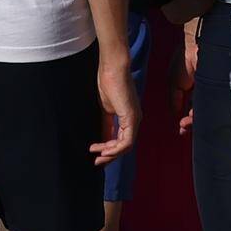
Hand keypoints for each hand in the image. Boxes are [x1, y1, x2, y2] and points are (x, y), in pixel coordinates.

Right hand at [91, 45, 137, 165]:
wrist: (112, 68)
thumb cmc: (108, 83)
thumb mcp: (105, 110)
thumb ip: (106, 125)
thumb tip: (103, 140)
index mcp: (129, 118)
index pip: (122, 141)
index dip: (109, 150)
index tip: (95, 153)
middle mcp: (135, 120)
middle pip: (125, 146)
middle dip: (110, 156)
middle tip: (97, 162)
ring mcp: (135, 119)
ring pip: (126, 146)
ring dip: (110, 153)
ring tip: (97, 155)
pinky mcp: (132, 117)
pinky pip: (127, 141)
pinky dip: (115, 148)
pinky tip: (103, 149)